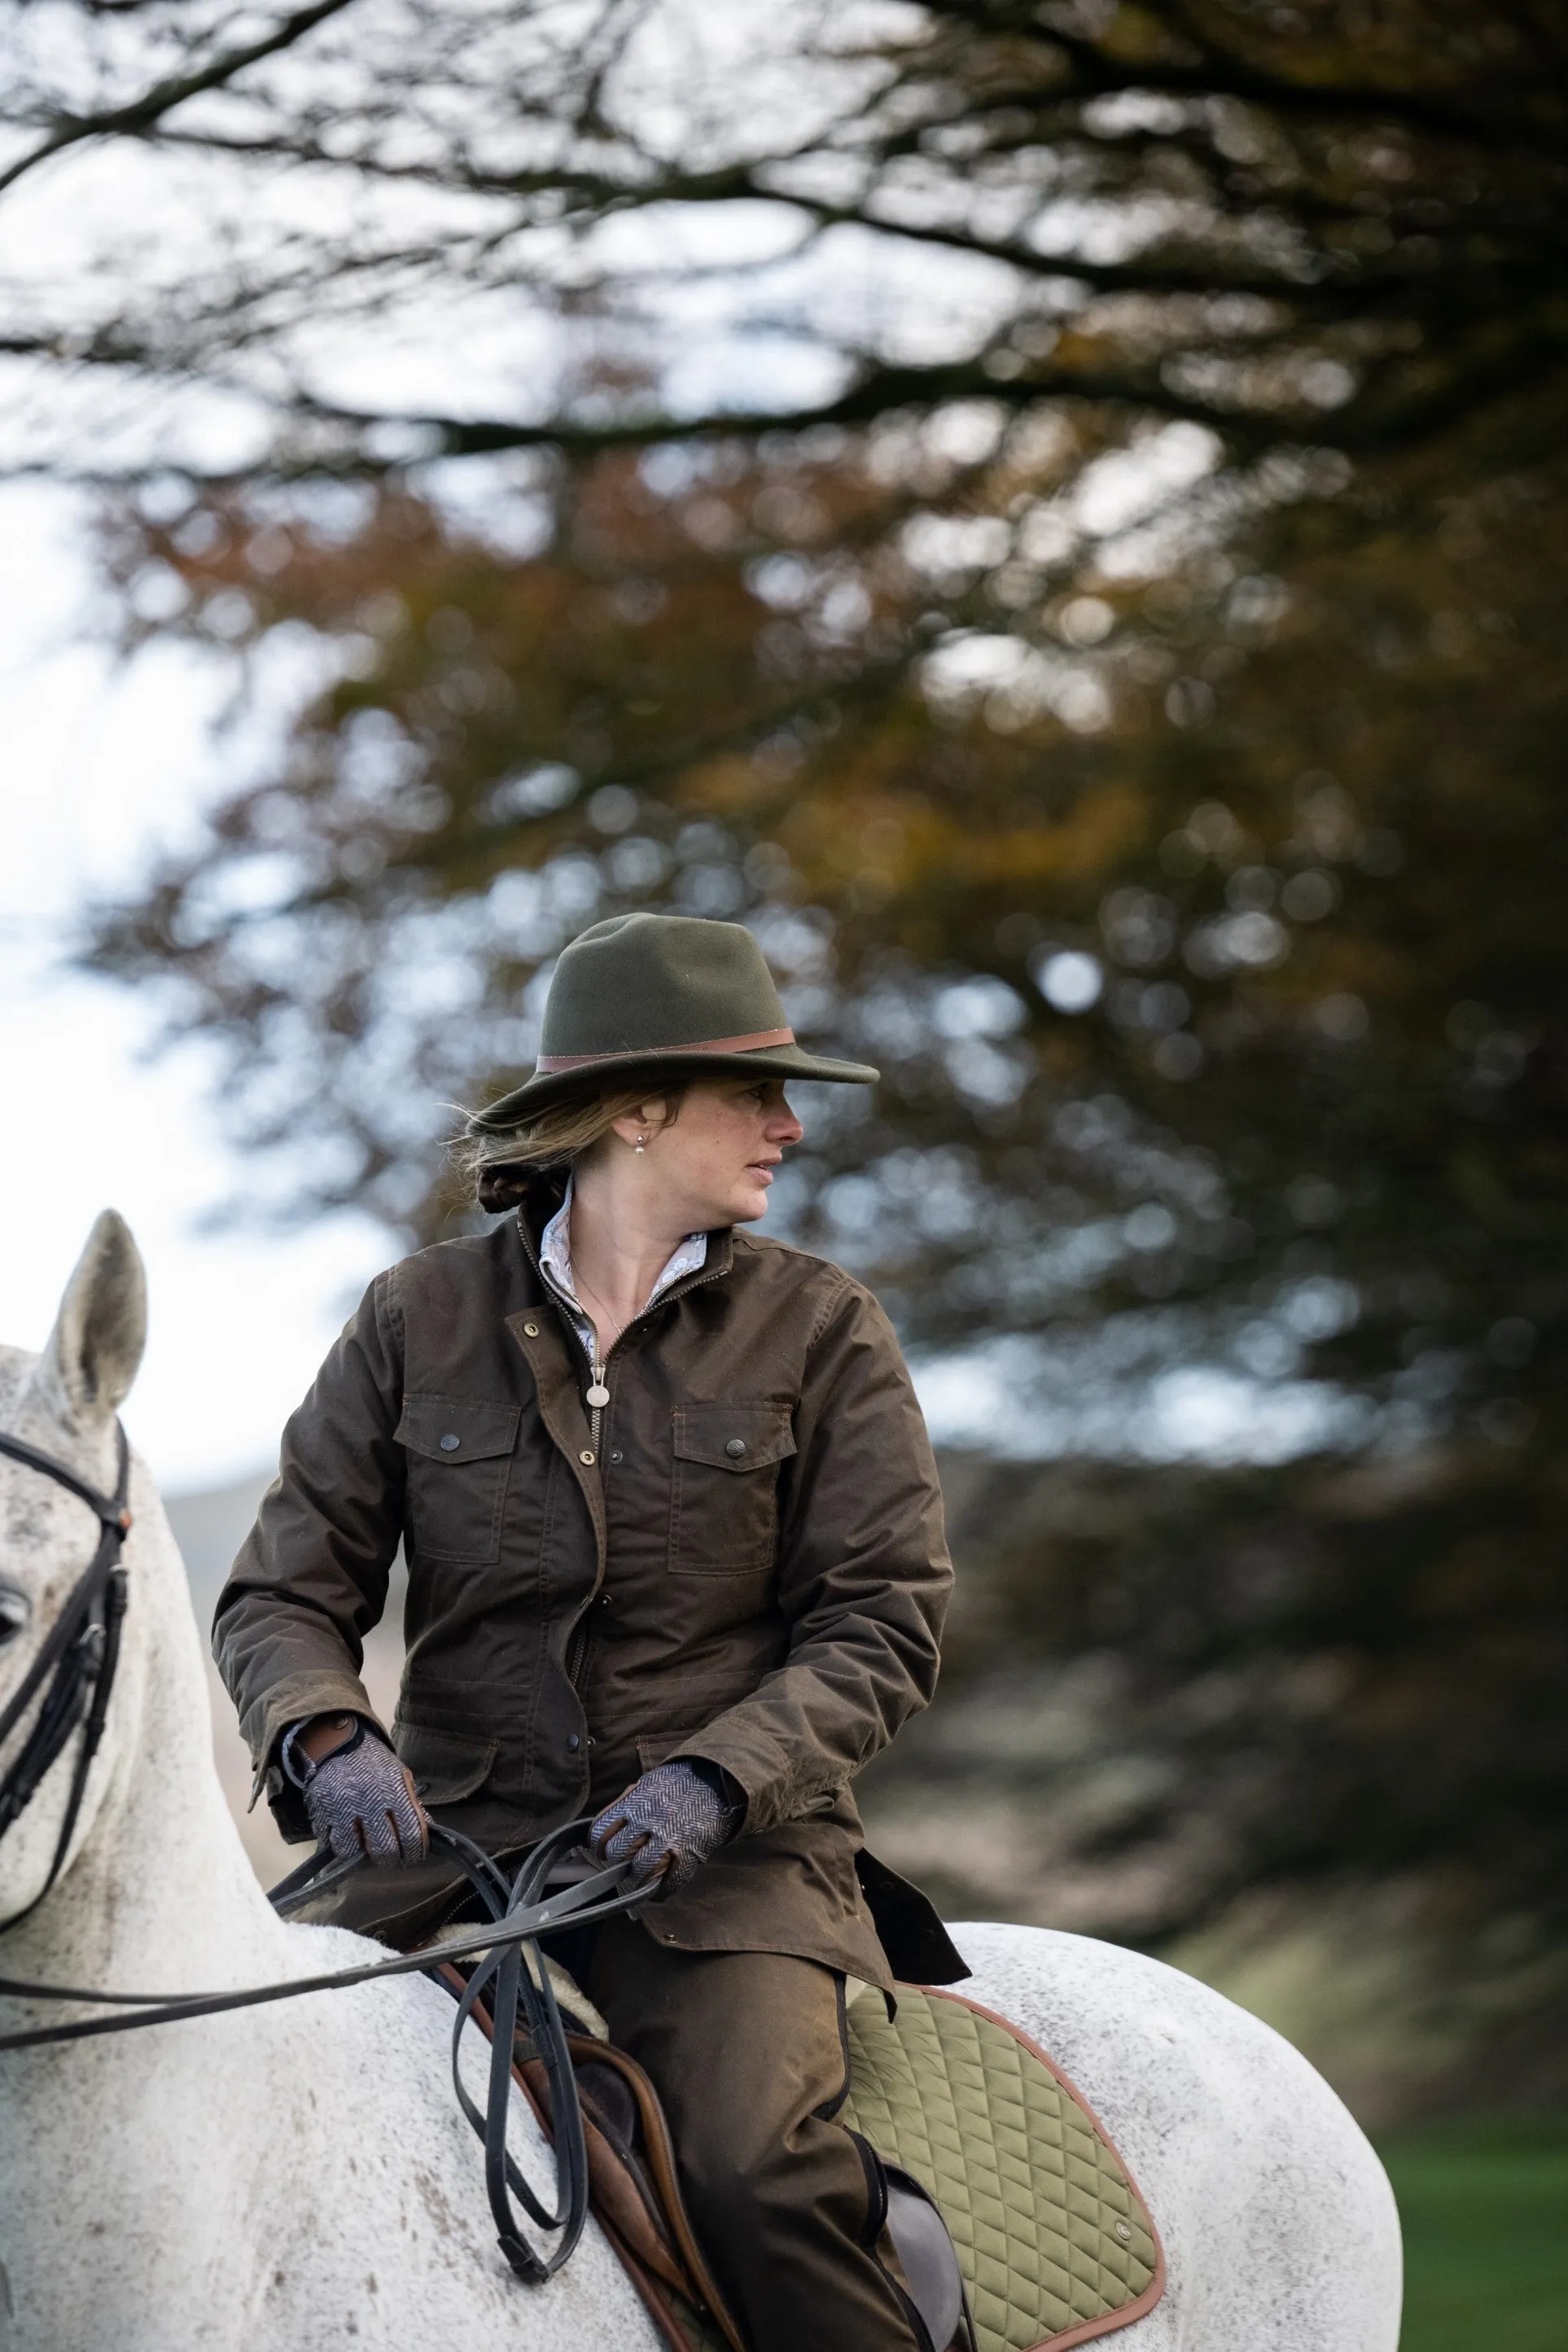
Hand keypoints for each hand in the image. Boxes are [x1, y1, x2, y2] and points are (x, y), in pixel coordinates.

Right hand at [281, 1715, 427, 1863]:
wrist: (337, 1743)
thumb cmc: (374, 1763)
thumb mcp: (400, 1776)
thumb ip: (411, 1805)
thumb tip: (425, 1835)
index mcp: (394, 1790)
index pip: (411, 1834)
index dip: (415, 1853)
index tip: (414, 1856)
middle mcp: (369, 1800)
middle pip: (383, 1849)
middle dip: (390, 1859)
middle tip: (391, 1858)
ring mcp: (342, 1808)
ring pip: (353, 1852)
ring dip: (361, 1855)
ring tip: (367, 1848)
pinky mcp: (321, 1812)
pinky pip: (330, 1843)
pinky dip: (340, 1845)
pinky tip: (349, 1838)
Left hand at [590, 1758, 742, 1895]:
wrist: (718, 1781)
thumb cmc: (680, 1784)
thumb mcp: (648, 1784)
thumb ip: (628, 1804)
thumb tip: (608, 1829)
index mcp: (635, 1801)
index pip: (600, 1832)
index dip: (599, 1847)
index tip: (604, 1852)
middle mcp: (648, 1819)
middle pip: (617, 1853)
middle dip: (618, 1863)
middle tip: (626, 1864)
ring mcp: (669, 1837)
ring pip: (640, 1871)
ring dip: (638, 1880)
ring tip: (642, 1878)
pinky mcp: (689, 1853)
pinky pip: (669, 1882)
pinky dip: (662, 1891)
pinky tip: (660, 1888)